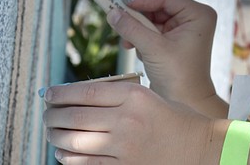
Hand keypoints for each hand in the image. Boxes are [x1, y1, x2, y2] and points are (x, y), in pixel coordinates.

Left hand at [42, 81, 227, 164]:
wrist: (204, 151)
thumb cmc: (177, 120)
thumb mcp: (150, 97)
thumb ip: (118, 96)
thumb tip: (79, 97)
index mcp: (135, 95)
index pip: (86, 91)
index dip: (61, 93)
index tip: (49, 93)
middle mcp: (127, 119)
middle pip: (75, 116)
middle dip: (53, 115)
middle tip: (45, 114)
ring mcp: (125, 147)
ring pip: (75, 140)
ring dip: (56, 136)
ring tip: (50, 132)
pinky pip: (87, 163)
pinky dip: (69, 157)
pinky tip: (63, 152)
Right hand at [107, 0, 225, 116]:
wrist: (188, 104)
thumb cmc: (179, 77)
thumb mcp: (152, 48)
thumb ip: (131, 28)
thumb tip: (112, 12)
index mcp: (197, 15)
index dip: (141, 0)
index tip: (120, 1)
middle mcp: (193, 19)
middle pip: (156, 7)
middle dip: (138, 18)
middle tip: (117, 20)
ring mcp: (183, 30)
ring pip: (151, 19)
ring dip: (137, 29)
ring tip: (128, 42)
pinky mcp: (173, 40)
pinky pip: (151, 30)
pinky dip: (141, 37)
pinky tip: (135, 49)